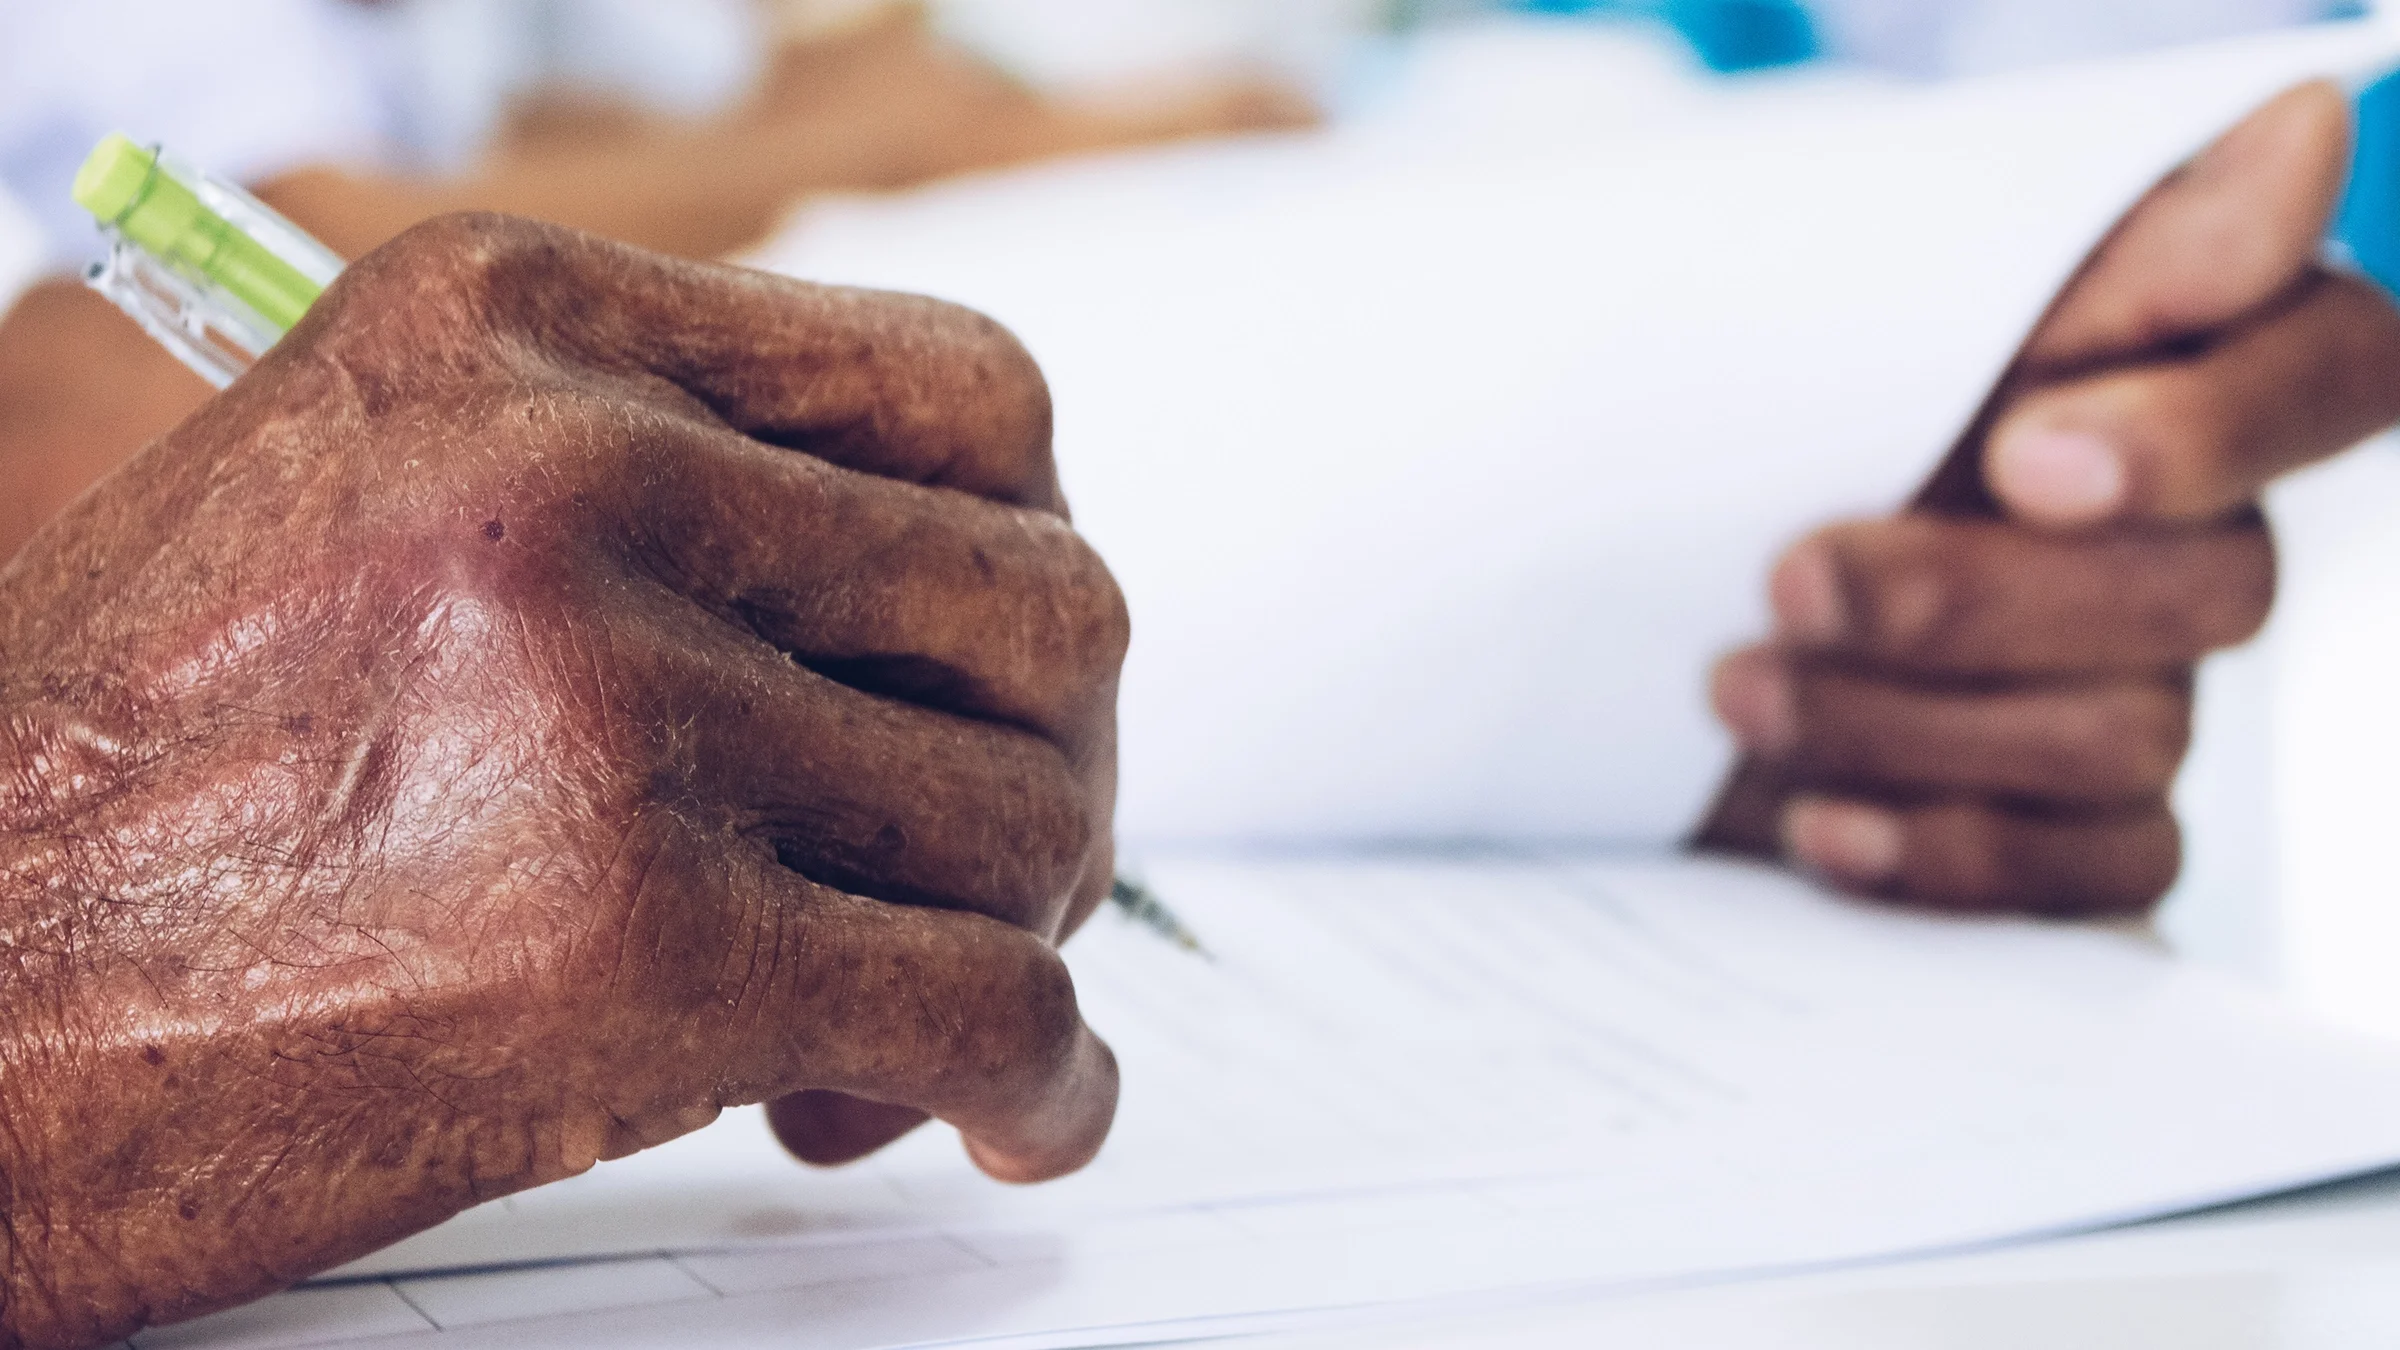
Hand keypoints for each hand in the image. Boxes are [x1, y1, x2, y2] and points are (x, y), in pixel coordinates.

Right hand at [0, 214, 1125, 1348]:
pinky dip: (1040, 1086)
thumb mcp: (388, 505)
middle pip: (1043, 606)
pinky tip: (1005, 1122)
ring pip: (1024, 816)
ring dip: (997, 940)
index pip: (975, 399)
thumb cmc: (160, 784)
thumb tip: (967, 628)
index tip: (983, 685)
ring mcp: (608, 703)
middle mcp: (575, 472)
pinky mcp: (642, 944)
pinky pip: (996, 1003)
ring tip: (863, 1032)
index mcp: (521, 324)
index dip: (1021, 560)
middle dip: (1041, 767)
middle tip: (965, 876)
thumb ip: (663, 501)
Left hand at [1698, 82, 2399, 914]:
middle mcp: (2199, 539)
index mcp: (2187, 373)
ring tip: (1739, 689)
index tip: (2024, 457)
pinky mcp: (2087, 826)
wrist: (1641, 590)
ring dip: (1909, 720)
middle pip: (2213, 590)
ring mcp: (2153, 691)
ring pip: (2129, 738)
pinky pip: (2095, 869)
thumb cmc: (1781, 421)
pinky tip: (1819, 828)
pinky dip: (1946, 855)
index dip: (2211, 428)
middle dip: (1973, 597)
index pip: (2335, 369)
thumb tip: (2305, 128)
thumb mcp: (1894, 320)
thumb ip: (2106, 255)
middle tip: (1790, 583)